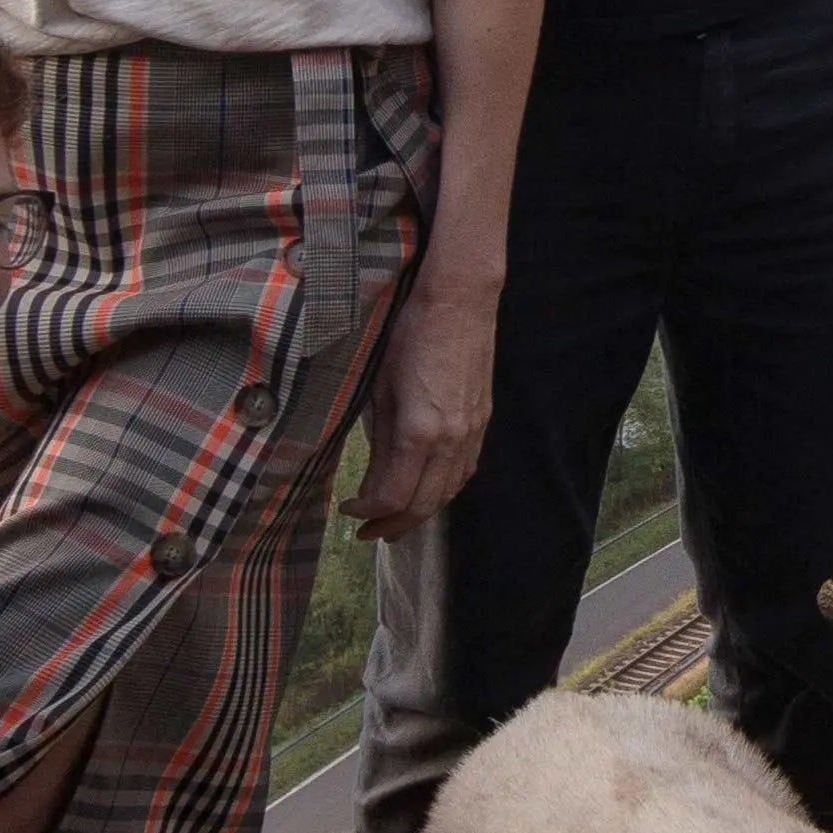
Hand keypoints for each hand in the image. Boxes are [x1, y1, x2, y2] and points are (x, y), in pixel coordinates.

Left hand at [340, 267, 498, 540]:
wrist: (460, 300)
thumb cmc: (410, 336)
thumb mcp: (381, 390)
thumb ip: (380, 442)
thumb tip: (373, 482)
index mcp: (420, 431)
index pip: (394, 497)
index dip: (368, 513)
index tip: (349, 509)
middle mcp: (452, 438)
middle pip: (426, 504)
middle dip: (394, 524)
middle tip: (368, 532)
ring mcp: (473, 429)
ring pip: (451, 490)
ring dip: (423, 511)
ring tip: (396, 519)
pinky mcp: (483, 418)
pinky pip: (467, 469)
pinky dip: (446, 489)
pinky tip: (429, 487)